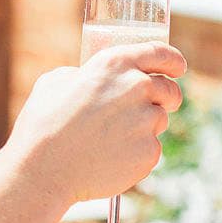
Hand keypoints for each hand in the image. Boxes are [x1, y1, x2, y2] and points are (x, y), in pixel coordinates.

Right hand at [5, 43, 186, 203]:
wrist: (44, 168)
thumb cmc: (43, 124)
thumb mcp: (57, 82)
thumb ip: (84, 74)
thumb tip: (90, 78)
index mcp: (115, 64)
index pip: (160, 54)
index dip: (173, 61)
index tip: (178, 67)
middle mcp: (137, 87)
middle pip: (170, 91)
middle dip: (164, 99)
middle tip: (145, 111)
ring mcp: (146, 121)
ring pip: (159, 122)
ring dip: (143, 128)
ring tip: (110, 140)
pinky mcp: (150, 152)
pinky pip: (150, 149)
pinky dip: (135, 154)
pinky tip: (109, 158)